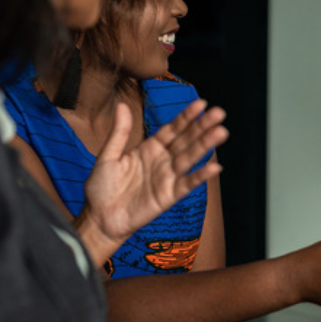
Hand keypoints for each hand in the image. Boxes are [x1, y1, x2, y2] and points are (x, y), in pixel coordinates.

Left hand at [82, 99, 227, 248]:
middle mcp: (162, 161)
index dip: (186, 117)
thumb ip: (119, 132)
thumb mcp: (108, 155)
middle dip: (202, 126)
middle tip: (219, 112)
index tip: (201, 103)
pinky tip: (215, 167)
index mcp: (150, 148)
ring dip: (205, 145)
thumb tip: (122, 105)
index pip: (172, 129)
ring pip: (190, 158)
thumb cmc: (101, 188)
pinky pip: (187, 184)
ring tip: (221, 132)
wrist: (99, 218)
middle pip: (186, 140)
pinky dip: (200, 176)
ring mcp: (167, 178)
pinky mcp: (168, 196)